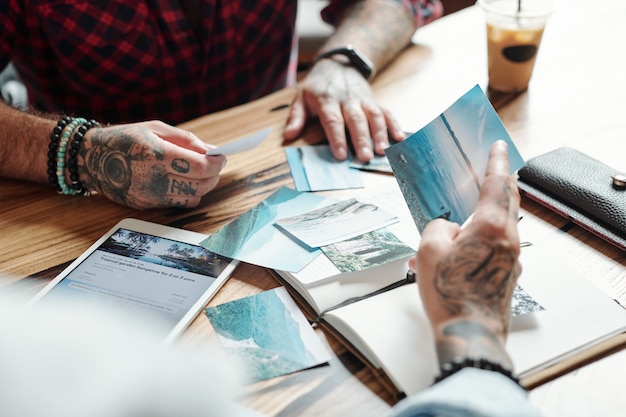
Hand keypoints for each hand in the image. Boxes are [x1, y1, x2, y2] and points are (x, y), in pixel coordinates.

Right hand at [78, 121, 225, 209]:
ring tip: (201, 173)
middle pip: (200, 184)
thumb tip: (212, 150)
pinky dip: (188, 194)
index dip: (217, 163)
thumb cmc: (125, 138)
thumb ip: (186, 140)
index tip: (222, 157)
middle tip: (216, 165)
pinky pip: (178, 204)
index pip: (200, 166)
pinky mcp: (146, 205)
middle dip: (214, 175)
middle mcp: (153, 177)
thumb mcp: (155, 129)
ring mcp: (149, 194)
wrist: (90, 158)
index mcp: (156, 154)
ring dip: (203, 186)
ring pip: (192, 197)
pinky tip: (185, 182)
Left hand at [283, 59, 405, 161]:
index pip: (333, 120)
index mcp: (327, 100)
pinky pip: (386, 112)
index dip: (337, 138)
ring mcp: (363, 100)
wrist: (339, 63)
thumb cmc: (318, 86)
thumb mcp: (301, 97)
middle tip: (365, 157)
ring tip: (383, 151)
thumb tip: (289, 136)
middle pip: (356, 120)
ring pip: (374, 116)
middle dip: (361, 139)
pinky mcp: (373, 101)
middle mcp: (347, 100)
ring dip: (380, 134)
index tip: (341, 155)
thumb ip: (296, 117)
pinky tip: (400, 138)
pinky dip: (394, 125)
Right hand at [410, 140, 521, 363]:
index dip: (496, 161)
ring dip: (482, 217)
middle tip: (492, 169)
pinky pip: (494, 247)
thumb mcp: (429, 250)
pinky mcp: (507, 274)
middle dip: (499, 182)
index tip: (498, 145)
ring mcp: (511, 258)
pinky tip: (454, 255)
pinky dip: (478, 240)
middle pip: (507, 201)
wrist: (470, 332)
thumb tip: (450, 228)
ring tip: (456, 224)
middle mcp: (509, 239)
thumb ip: (439, 227)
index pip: (497, 183)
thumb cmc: (449, 292)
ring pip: (499, 226)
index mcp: (492, 226)